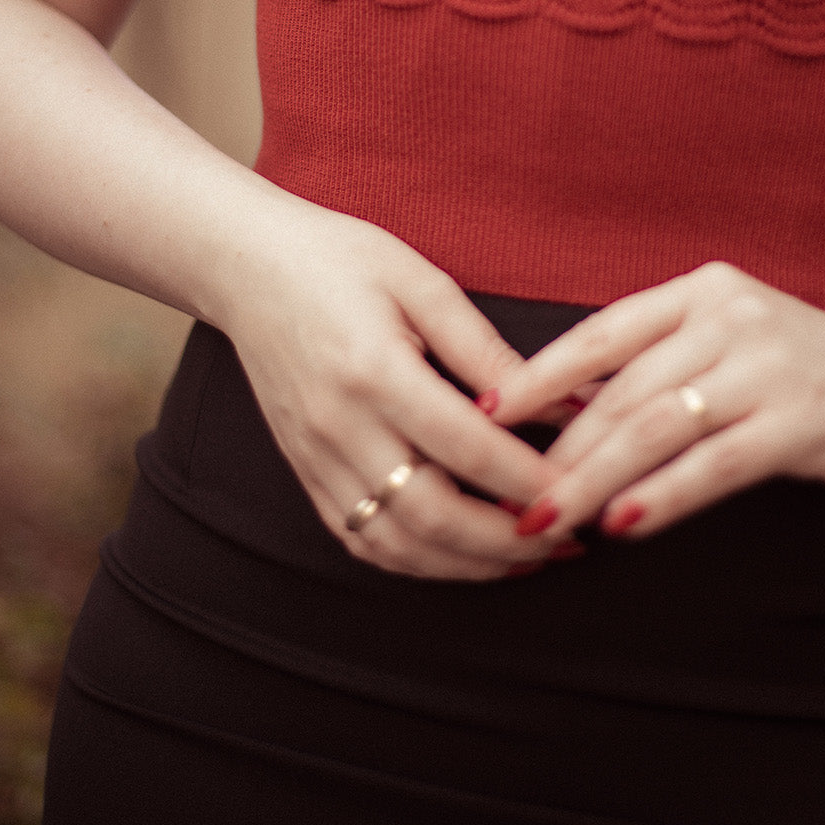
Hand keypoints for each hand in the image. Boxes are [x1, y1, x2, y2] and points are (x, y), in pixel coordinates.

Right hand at [222, 201, 567, 580]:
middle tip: (566, 538)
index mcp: (374, 370)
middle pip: (431, 515)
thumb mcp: (422, 283)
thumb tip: (562, 399)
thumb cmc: (339, 259)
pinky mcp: (304, 472)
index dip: (528, 479)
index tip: (578, 490)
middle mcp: (339, 426)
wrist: (246, 264)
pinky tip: (462, 553)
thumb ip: (488, 350)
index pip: (467, 447)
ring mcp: (315, 457)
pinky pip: (361, 538)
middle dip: (507, 541)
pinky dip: (417, 560)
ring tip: (527, 556)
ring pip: (395, 544)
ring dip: (467, 564)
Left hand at [480, 262, 824, 541]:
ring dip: (593, 478)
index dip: (537, 375)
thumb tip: (566, 406)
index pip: (600, 333)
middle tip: (507, 493)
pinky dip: (663, 495)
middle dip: (558, 448)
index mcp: (703, 290)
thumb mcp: (732, 342)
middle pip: (620, 389)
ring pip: (655, 427)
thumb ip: (661, 361)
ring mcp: (766, 366)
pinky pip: (714, 464)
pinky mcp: (799, 420)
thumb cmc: (810, 371)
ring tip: (546, 517)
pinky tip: (623, 523)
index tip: (483, 414)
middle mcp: (730, 315)